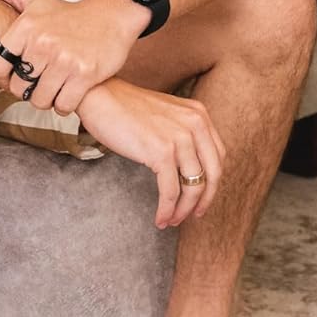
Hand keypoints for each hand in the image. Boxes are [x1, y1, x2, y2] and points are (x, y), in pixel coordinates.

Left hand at [0, 0, 148, 112]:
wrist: (112, 15)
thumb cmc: (68, 13)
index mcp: (27, 27)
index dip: (2, 76)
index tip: (14, 76)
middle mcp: (43, 43)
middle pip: (19, 87)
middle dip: (27, 90)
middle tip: (38, 83)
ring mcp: (65, 60)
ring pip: (40, 100)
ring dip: (46, 100)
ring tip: (53, 89)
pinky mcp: (85, 75)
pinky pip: (63, 105)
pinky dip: (64, 105)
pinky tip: (67, 93)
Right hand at [76, 79, 225, 228]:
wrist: (98, 96)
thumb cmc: (125, 108)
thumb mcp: (166, 115)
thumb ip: (182, 133)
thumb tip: (188, 170)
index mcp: (199, 115)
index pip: (218, 157)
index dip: (212, 182)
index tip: (201, 197)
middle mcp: (195, 124)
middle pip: (212, 173)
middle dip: (203, 200)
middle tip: (193, 215)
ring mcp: (180, 138)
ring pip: (193, 186)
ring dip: (184, 210)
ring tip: (171, 220)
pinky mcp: (161, 152)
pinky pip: (171, 191)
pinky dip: (167, 209)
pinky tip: (160, 218)